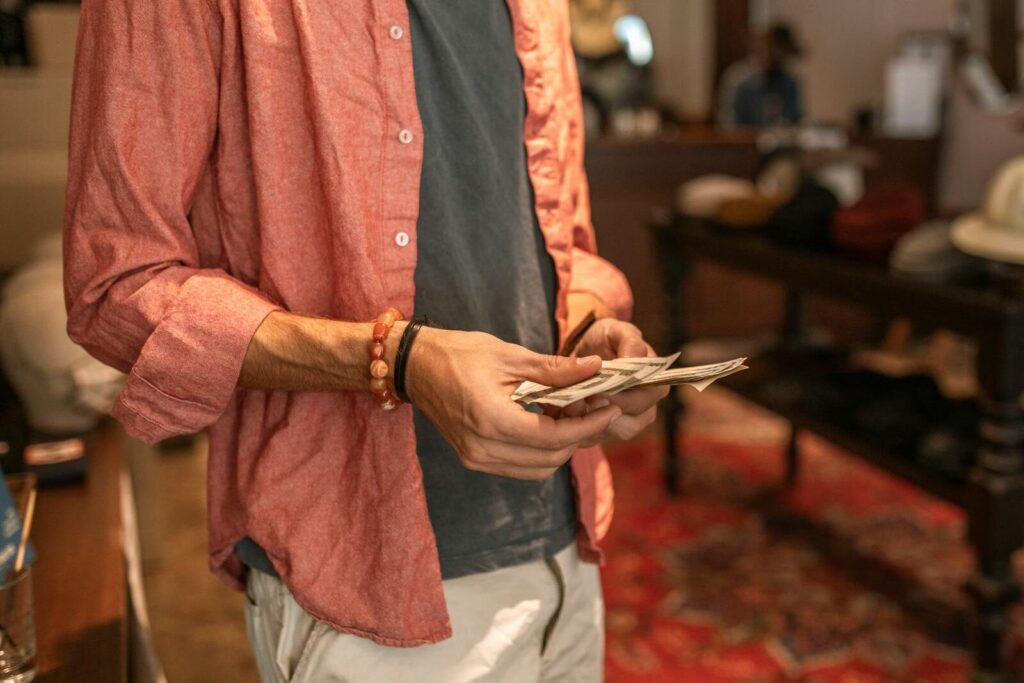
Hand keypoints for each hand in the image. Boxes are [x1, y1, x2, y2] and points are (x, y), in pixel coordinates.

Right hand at [405, 327, 621, 479]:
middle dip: (579, 434)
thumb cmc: (459, 354)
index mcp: (491, 419)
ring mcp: (477, 458)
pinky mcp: (474, 459)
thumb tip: (595, 369)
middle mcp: (483, 448)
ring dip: (561, 445)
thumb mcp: (510, 356)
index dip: (588, 425)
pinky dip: (541, 450)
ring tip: (569, 413)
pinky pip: (520, 466)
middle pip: (550, 458)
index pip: (554, 437)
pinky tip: (546, 422)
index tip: (610, 408)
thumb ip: (555, 370)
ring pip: (539, 468)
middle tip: (592, 405)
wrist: (416, 366)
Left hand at [561, 319, 668, 442]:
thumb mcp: (617, 332)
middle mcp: (644, 407)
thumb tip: (632, 361)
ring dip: (590, 422)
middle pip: (632, 423)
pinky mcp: (602, 432)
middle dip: (604, 412)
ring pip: (612, 433)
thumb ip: (630, 341)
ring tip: (571, 405)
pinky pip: (593, 438)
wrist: (583, 352)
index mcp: (653, 383)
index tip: (602, 390)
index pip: (649, 397)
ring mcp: (624, 423)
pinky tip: (565, 414)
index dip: (627, 397)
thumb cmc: (605, 340)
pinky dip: (578, 428)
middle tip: (582, 399)